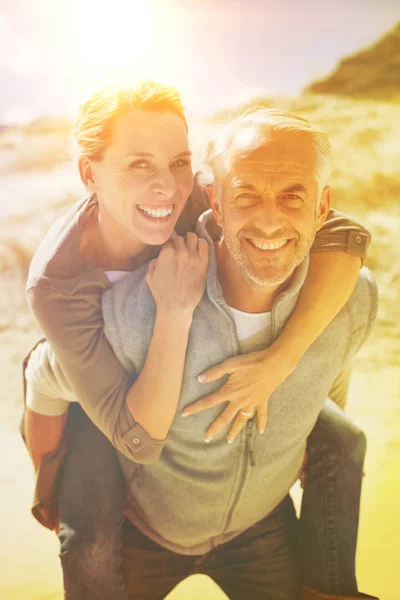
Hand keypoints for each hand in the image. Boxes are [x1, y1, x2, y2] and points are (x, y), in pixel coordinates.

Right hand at [146, 233, 208, 317]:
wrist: (177, 306)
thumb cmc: (162, 294)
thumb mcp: (150, 277)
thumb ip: (153, 263)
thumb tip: (158, 258)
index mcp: (166, 254)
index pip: (168, 241)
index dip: (168, 246)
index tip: (170, 251)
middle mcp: (180, 252)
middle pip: (180, 238)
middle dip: (178, 243)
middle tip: (179, 250)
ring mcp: (193, 257)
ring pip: (193, 237)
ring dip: (190, 240)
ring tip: (189, 246)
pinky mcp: (204, 263)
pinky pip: (204, 245)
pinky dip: (201, 243)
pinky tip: (198, 247)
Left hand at [182, 346, 296, 441]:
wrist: (274, 364)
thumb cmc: (252, 361)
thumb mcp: (231, 364)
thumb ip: (215, 372)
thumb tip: (200, 379)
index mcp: (230, 391)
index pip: (209, 402)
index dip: (196, 407)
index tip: (184, 413)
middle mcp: (240, 401)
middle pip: (224, 418)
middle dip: (214, 428)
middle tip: (206, 438)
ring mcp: (252, 403)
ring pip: (241, 421)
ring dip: (235, 431)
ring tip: (229, 441)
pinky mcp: (263, 402)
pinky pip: (261, 416)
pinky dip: (261, 423)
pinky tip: (260, 431)